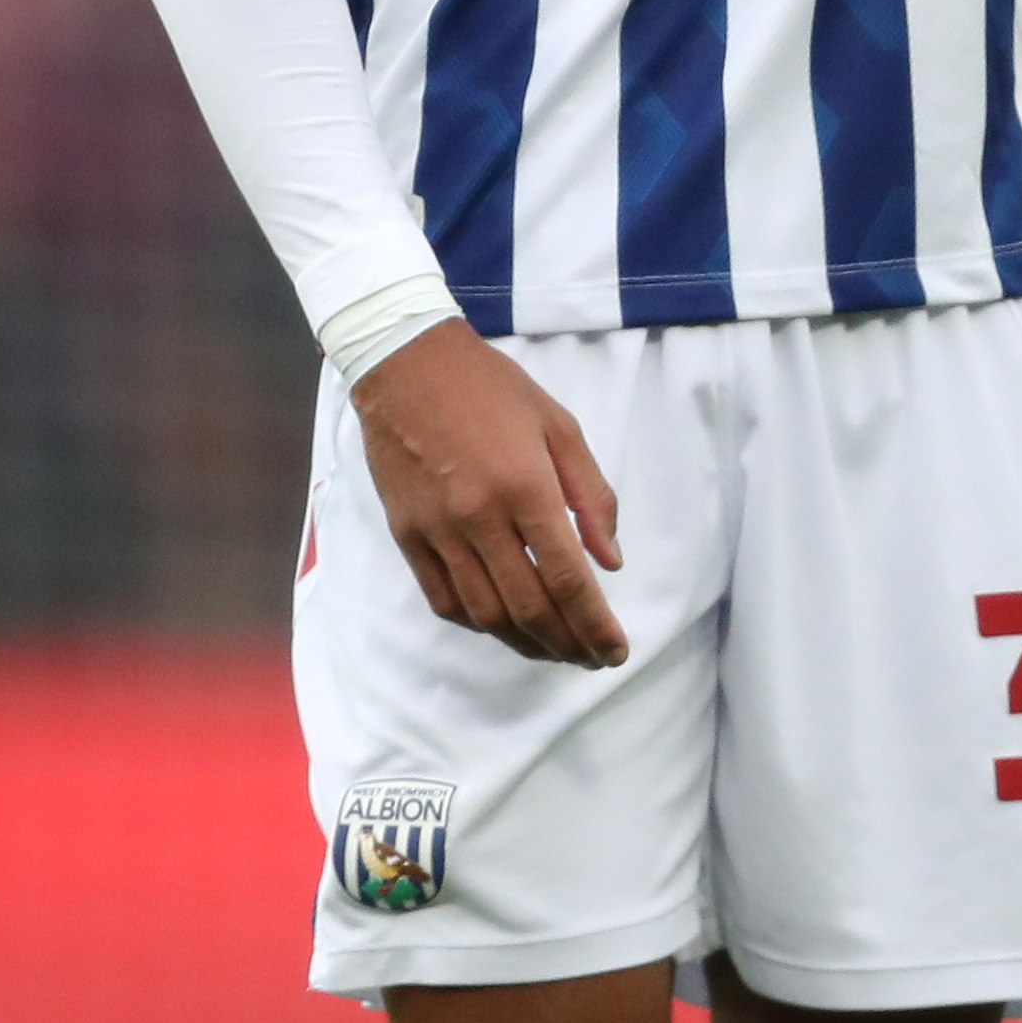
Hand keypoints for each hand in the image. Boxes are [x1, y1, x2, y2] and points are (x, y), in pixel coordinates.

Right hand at [349, 321, 629, 667]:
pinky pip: (444, 600)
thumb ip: (592, 495)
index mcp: (526, 486)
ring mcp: (438, 531)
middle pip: (528, 608)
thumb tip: (610, 561)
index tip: (615, 650)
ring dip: (526, 643)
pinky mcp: (407, 535)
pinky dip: (478, 623)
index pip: (567, 578)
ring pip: (486, 614)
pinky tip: (503, 624)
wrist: (406, 364)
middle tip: (592, 658)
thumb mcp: (559, 425)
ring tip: (556, 650)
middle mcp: (480, 517)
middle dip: (567, 644)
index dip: (595, 625)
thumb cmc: (491, 389)